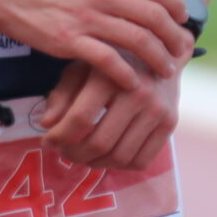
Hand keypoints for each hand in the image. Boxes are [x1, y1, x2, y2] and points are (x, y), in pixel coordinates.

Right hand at [0, 0, 191, 92]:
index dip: (176, 7)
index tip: (184, 20)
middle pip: (153, 16)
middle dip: (174, 36)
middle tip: (184, 50)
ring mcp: (85, 17)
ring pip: (136, 40)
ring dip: (157, 58)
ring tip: (167, 70)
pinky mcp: (69, 41)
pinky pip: (107, 60)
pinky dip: (126, 74)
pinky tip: (134, 83)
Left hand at [35, 56, 178, 172]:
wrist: (160, 50)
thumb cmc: (112, 60)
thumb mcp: (82, 67)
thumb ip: (63, 93)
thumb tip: (46, 124)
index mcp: (111, 74)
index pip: (80, 118)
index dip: (59, 136)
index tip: (47, 141)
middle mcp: (137, 92)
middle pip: (99, 142)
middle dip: (74, 154)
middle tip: (63, 152)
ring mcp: (157, 109)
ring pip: (120, 157)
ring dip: (95, 163)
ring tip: (83, 156)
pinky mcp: (170, 123)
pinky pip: (141, 160)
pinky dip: (120, 166)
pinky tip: (107, 156)